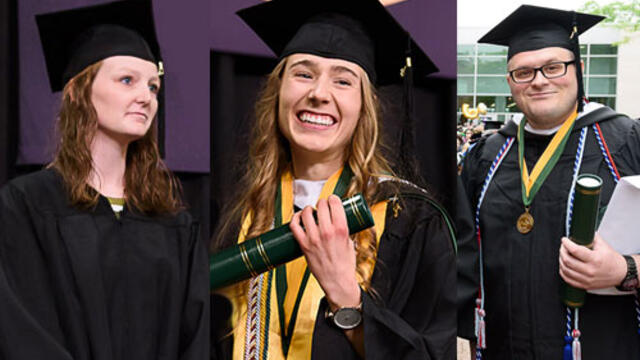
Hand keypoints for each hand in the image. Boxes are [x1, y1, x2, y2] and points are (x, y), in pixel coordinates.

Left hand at [290, 195, 360, 309]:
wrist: (337, 281)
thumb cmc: (345, 264)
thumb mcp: (350, 242)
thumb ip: (343, 230)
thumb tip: (337, 220)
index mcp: (341, 229)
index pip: (334, 203)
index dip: (332, 198)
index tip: (332, 200)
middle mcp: (327, 231)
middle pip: (321, 205)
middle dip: (322, 203)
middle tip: (323, 206)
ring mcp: (313, 238)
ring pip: (307, 213)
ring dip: (309, 209)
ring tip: (311, 211)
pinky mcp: (304, 245)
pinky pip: (295, 226)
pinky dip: (295, 218)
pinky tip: (299, 216)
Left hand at [559, 233, 626, 289]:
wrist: (620, 273)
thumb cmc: (612, 260)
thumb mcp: (603, 245)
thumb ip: (591, 237)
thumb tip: (580, 230)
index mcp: (595, 259)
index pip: (575, 251)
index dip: (566, 244)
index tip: (564, 240)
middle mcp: (590, 270)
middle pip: (567, 260)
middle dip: (562, 251)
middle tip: (563, 246)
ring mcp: (586, 279)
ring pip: (565, 270)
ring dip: (561, 260)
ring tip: (563, 255)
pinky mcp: (584, 285)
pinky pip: (567, 279)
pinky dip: (563, 271)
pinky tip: (564, 265)